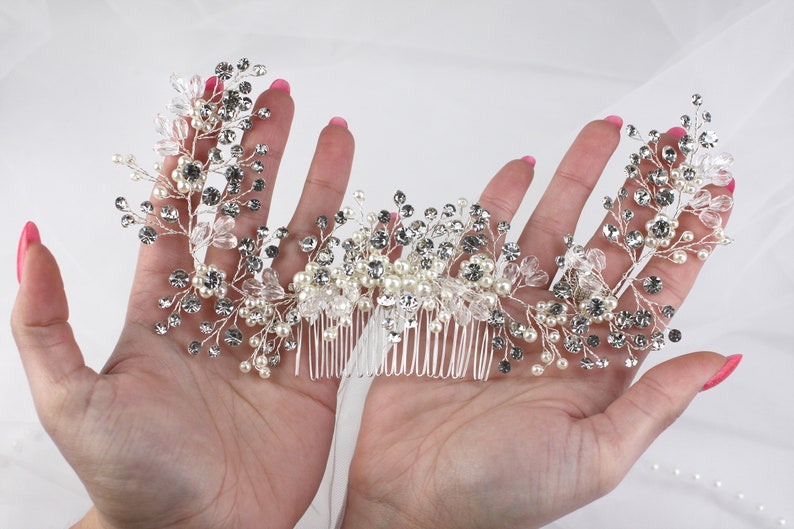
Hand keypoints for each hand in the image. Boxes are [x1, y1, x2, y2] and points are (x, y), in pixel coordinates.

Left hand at [12, 81, 353, 528]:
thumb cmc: (132, 478)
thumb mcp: (72, 400)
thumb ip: (48, 321)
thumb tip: (29, 240)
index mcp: (163, 311)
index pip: (180, 214)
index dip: (193, 158)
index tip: (209, 108)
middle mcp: (221, 314)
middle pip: (245, 215)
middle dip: (260, 156)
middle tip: (279, 101)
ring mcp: (271, 337)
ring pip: (299, 248)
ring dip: (318, 192)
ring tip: (338, 139)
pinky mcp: (312, 368)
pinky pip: (344, 307)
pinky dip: (365, 268)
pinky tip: (382, 227)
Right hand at [340, 119, 735, 528]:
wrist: (404, 500)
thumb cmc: (498, 493)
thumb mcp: (594, 457)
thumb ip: (653, 405)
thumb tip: (720, 363)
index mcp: (594, 371)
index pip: (650, 296)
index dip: (684, 245)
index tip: (709, 195)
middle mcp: (553, 335)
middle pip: (605, 252)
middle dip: (637, 200)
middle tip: (666, 147)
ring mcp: (501, 315)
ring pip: (547, 235)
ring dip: (574, 183)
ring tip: (601, 134)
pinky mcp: (449, 305)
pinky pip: (477, 243)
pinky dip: (495, 205)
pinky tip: (519, 169)